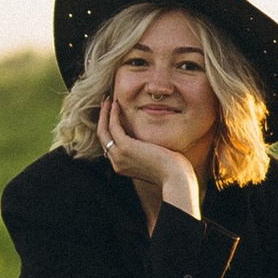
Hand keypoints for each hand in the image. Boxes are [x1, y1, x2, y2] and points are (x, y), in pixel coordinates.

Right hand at [99, 94, 201, 220]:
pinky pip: (113, 127)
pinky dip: (113, 114)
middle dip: (102, 118)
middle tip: (105, 103)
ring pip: (103, 131)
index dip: (109, 128)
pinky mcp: (125, 147)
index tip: (112, 114)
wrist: (175, 178)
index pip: (109, 145)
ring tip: (108, 100)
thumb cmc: (171, 169)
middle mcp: (117, 163)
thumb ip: (145, 152)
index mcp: (122, 166)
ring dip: (104, 113)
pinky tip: (117, 104)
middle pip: (102, 137)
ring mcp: (119, 156)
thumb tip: (147, 141)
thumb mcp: (153, 160)